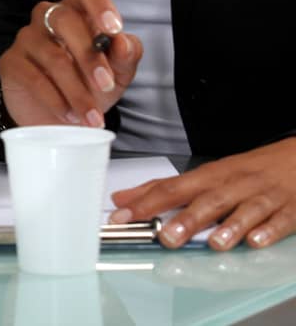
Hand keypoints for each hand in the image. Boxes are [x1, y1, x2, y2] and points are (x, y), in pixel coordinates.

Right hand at [0, 0, 140, 127]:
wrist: (55, 116)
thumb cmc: (88, 85)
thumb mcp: (117, 74)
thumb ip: (126, 57)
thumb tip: (124, 43)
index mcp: (78, 12)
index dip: (99, 3)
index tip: (114, 28)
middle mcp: (48, 18)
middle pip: (66, 20)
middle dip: (90, 56)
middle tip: (106, 85)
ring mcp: (27, 38)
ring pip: (53, 56)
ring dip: (77, 90)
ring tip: (92, 116)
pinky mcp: (11, 62)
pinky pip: (34, 78)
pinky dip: (56, 100)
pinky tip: (70, 115)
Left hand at [109, 138, 295, 250]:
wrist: (295, 159)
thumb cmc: (246, 170)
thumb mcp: (204, 175)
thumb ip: (164, 189)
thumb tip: (123, 199)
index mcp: (210, 176)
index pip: (173, 188)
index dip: (147, 203)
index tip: (124, 216)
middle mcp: (233, 185)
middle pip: (208, 200)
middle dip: (187, 219)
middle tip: (167, 237)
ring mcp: (261, 197)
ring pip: (245, 210)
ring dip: (229, 227)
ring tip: (214, 243)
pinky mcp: (288, 210)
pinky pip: (279, 220)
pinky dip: (268, 230)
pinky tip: (256, 240)